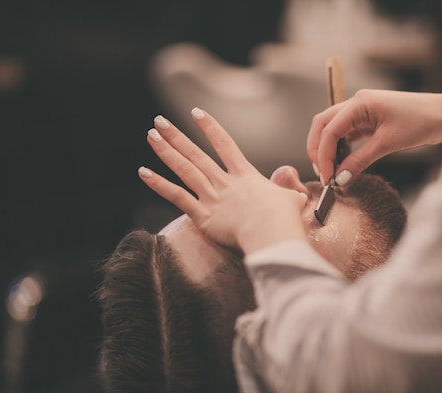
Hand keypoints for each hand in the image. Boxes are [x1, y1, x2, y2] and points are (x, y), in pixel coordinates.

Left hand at [138, 108, 307, 252]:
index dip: (210, 128)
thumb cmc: (284, 218)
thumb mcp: (292, 200)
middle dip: (177, 136)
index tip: (196, 112)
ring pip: (184, 169)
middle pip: (197, 154)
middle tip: (160, 121)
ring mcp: (212, 197)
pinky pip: (176, 196)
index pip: (225, 145)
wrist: (272, 231)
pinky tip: (143, 172)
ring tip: (151, 135)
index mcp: (246, 176)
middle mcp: (225, 182)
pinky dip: (159, 184)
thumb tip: (298, 196)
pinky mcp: (203, 215)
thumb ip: (290, 195)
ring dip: (166, 151)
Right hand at [307, 90, 441, 184]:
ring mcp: (363, 111)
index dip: (323, 154)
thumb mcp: (387, 143)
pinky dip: (343, 149)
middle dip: (318, 149)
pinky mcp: (370, 121)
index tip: (327, 176)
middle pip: (324, 125)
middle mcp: (357, 104)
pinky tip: (344, 163)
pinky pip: (348, 134)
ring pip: (334, 129)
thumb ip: (360, 160)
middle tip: (322, 173)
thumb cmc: (421, 121)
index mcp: (360, 102)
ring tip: (333, 171)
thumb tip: (340, 178)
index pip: (329, 129)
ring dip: (329, 149)